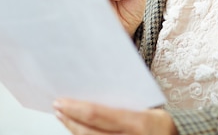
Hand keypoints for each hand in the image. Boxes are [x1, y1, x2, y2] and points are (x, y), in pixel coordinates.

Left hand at [53, 98, 176, 134]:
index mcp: (137, 122)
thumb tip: (94, 86)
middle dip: (69, 120)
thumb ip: (122, 101)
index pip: (97, 115)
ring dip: (73, 130)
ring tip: (63, 117)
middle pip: (88, 133)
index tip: (60, 101)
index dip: (75, 109)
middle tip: (57, 107)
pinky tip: (77, 129)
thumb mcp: (146, 107)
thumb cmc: (160, 121)